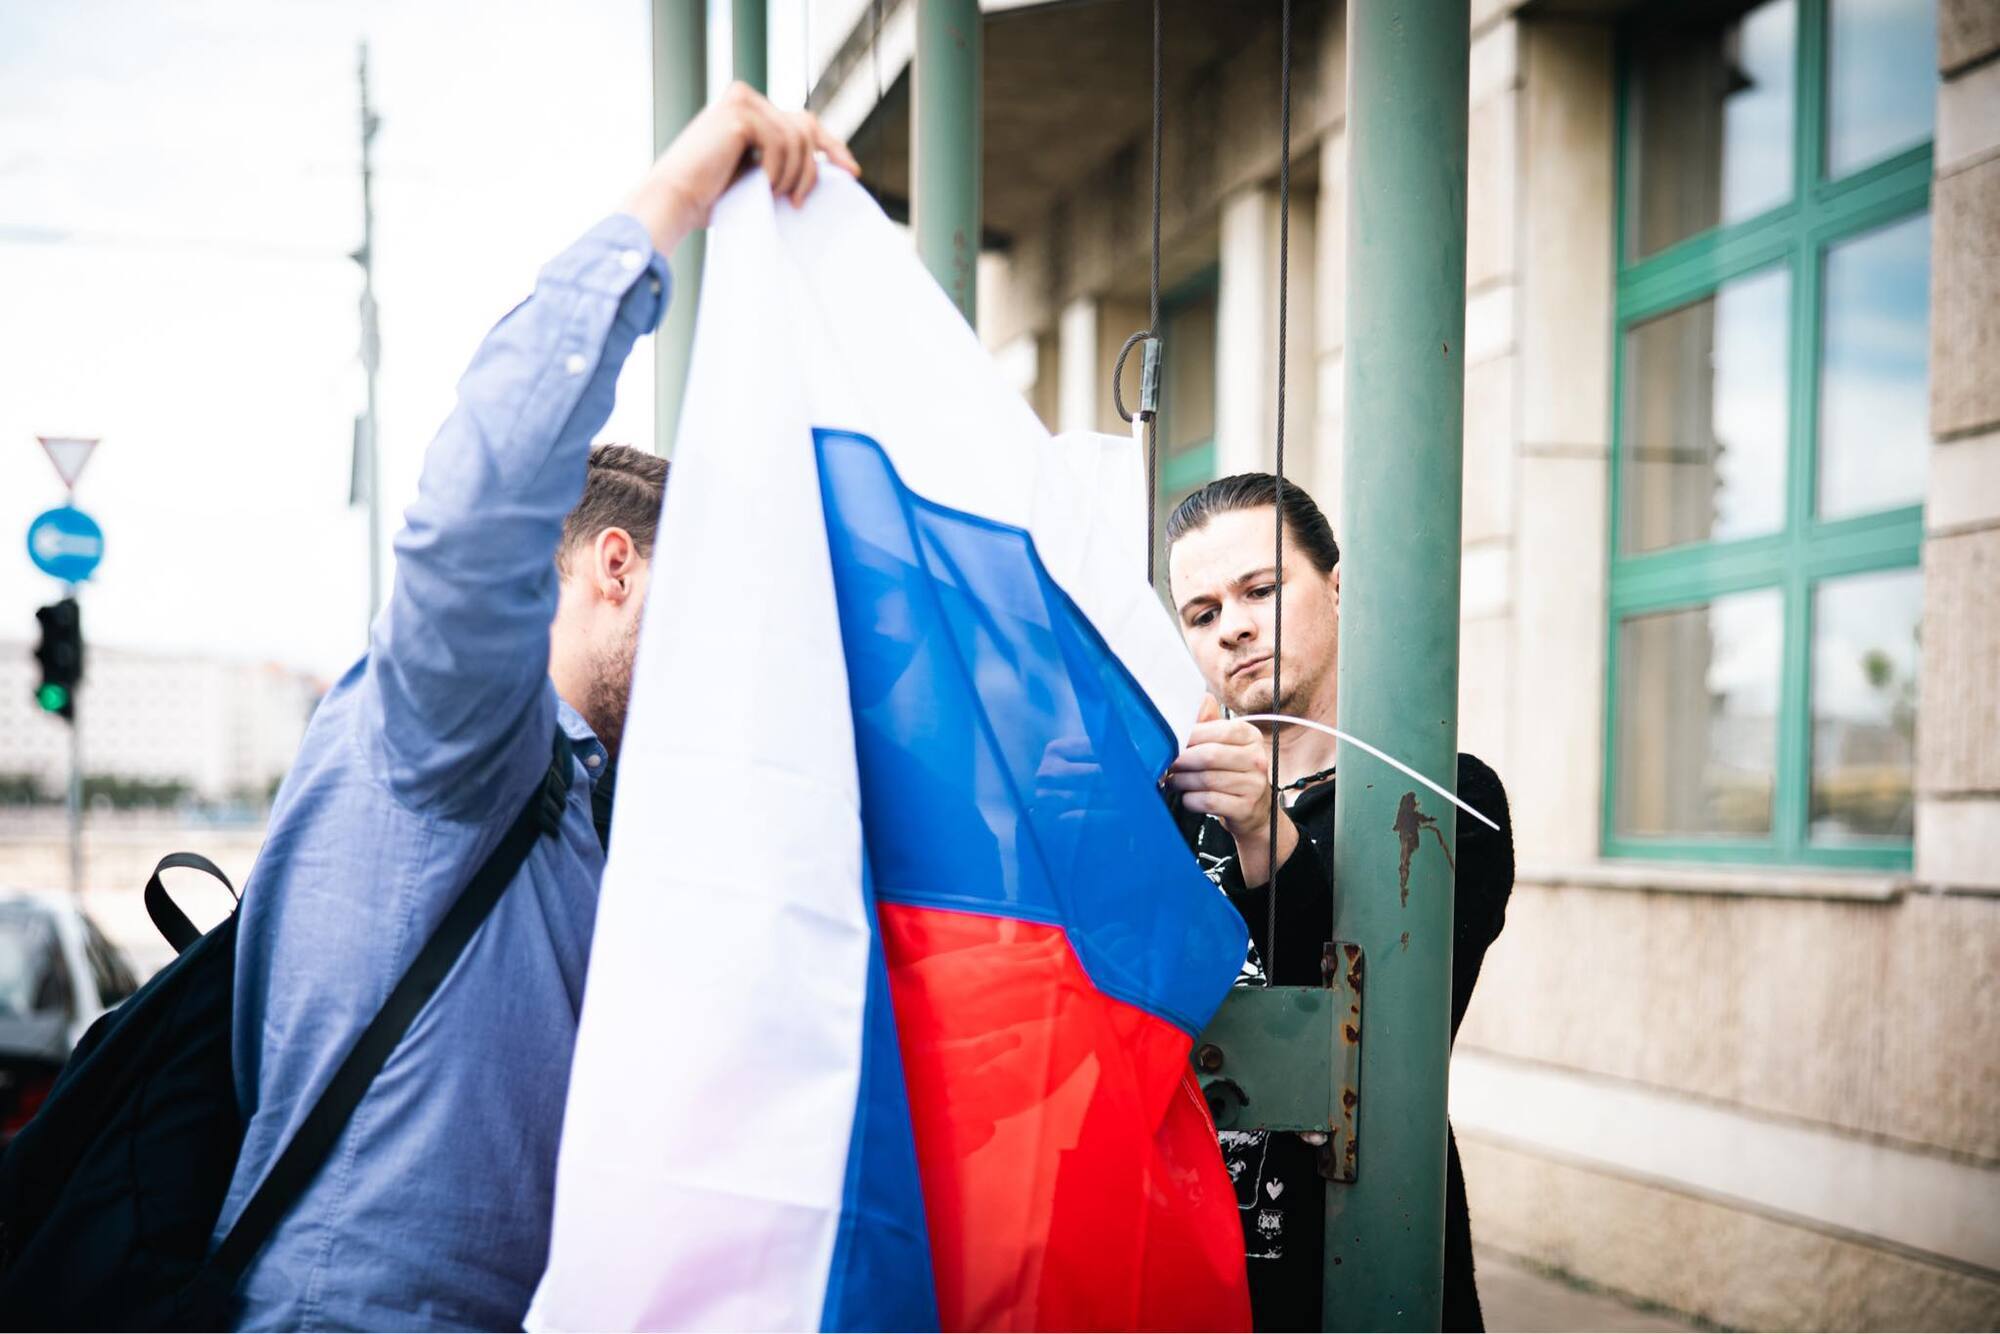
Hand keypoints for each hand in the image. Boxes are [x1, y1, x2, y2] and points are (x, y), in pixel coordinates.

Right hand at [622, 82, 861, 255]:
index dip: (832, 145)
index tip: (851, 172)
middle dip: (812, 168)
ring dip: (793, 175)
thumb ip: (781, 161)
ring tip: (776, 198)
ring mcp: (742, 101)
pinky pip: (781, 143)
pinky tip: (762, 186)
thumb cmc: (710, 198)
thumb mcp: (756, 176)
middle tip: (801, 202)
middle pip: (805, 127)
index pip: (803, 121)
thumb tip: (826, 165)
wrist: (676, 201)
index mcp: (749, 110)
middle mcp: (745, 98)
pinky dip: (777, 170)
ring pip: (797, 138)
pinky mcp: (739, 113)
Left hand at [1165, 695, 1297, 887]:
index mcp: (1250, 736)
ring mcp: (1254, 785)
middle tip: (1167, 765)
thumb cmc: (1231, 771)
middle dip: (1181, 761)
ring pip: (1206, 780)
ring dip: (1182, 781)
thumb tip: (1192, 701)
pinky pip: (1209, 802)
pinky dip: (1190, 800)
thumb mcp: (1223, 743)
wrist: (1254, 810)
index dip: (1189, 736)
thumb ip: (1207, 722)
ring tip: (1173, 781)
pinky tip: (1187, 797)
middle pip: (1209, 755)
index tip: (1172, 742)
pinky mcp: (1246, 808)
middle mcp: (1257, 758)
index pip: (1218, 730)